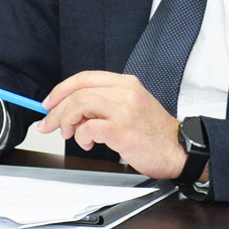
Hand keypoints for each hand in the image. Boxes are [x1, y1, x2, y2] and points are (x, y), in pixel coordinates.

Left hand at [37, 72, 187, 178]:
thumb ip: (104, 105)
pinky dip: (81, 136)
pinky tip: (87, 143)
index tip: (49, 103)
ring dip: (66, 120)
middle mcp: (125, 92)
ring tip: (70, 134)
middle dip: (57, 109)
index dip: (61, 89)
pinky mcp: (122, 130)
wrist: (179, 151)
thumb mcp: (131, 108)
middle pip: (78, 91)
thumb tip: (73, 112)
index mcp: (126, 83)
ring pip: (80, 104)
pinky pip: (89, 128)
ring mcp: (124, 110)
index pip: (85, 77)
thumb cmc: (154, 134)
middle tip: (49, 124)